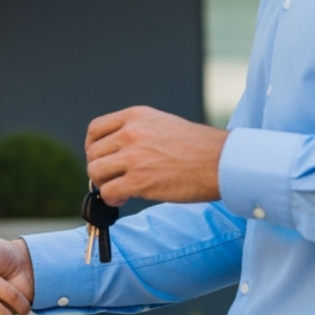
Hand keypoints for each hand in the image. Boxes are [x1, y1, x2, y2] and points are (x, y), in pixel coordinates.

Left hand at [85, 106, 226, 205]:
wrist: (222, 162)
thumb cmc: (199, 147)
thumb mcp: (162, 123)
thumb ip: (137, 132)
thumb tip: (116, 151)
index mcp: (135, 117)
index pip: (95, 129)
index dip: (92, 147)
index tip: (100, 157)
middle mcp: (131, 133)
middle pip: (93, 154)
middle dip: (100, 169)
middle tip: (114, 178)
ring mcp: (134, 157)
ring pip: (96, 173)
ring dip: (104, 184)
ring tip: (119, 189)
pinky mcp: (139, 181)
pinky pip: (108, 192)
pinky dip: (112, 198)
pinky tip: (124, 198)